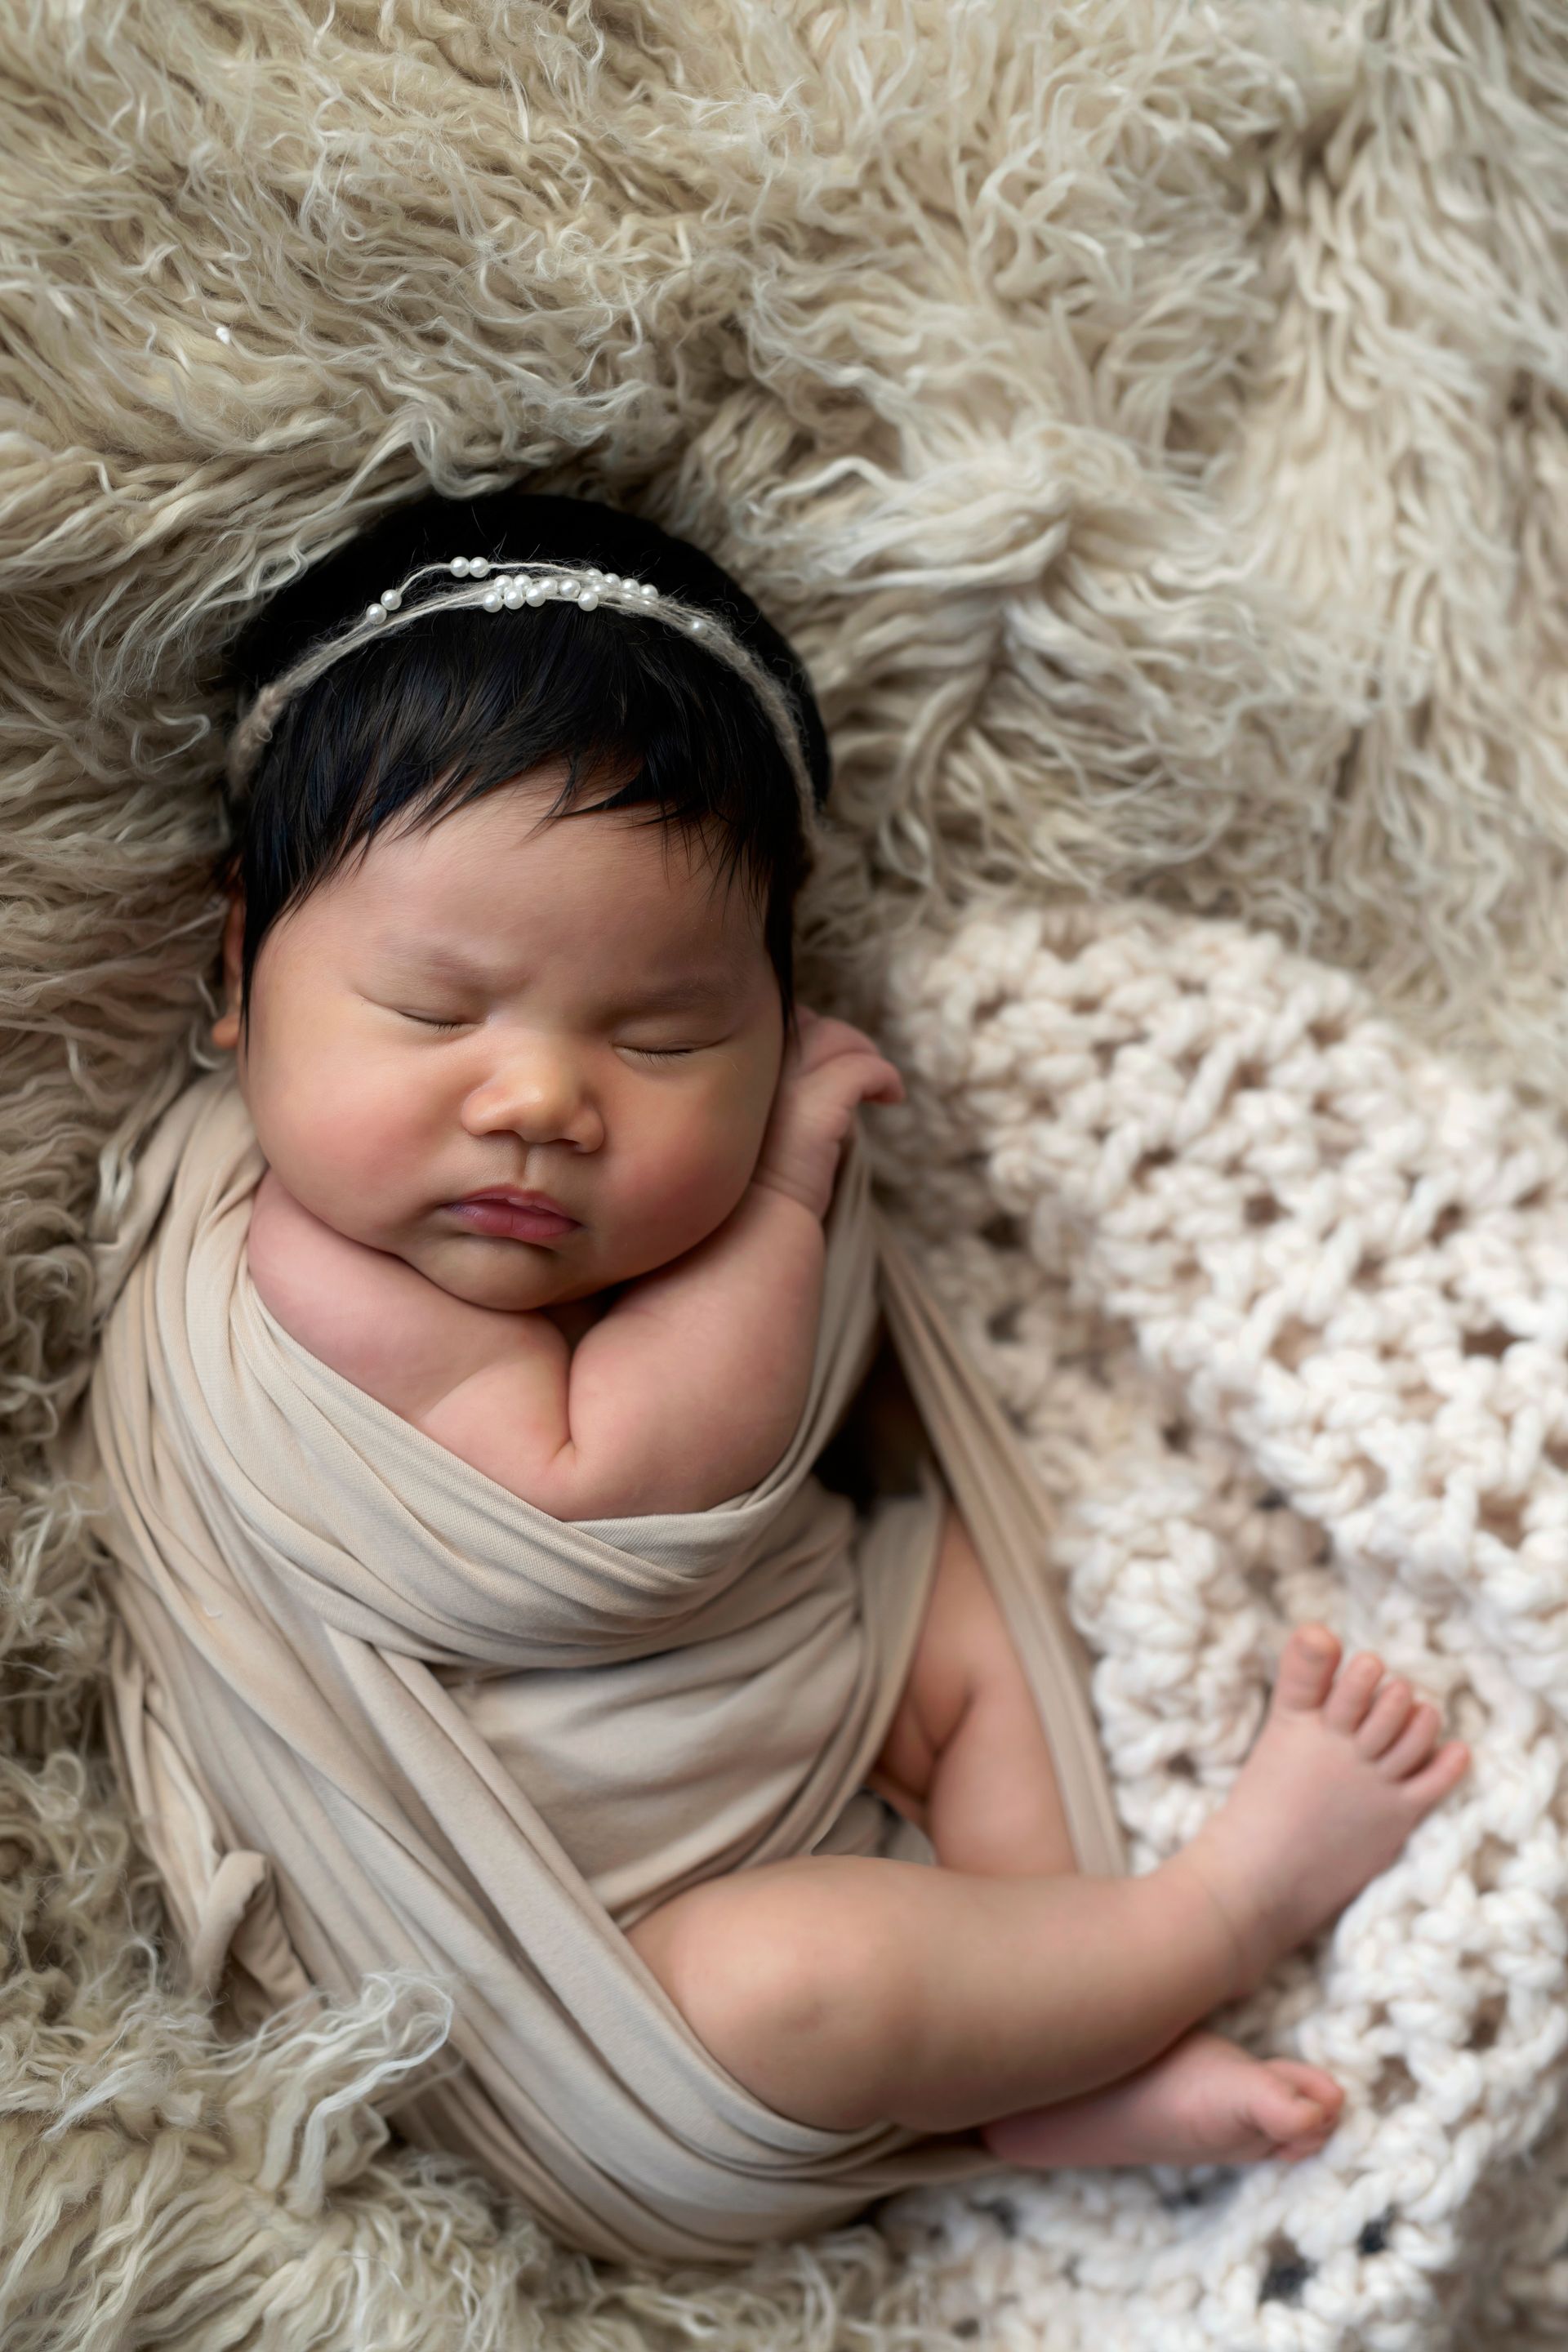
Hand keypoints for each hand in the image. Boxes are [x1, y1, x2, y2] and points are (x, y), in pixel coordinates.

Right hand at [752, 1008, 905, 1220]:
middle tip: (853, 1062)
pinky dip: (884, 1077)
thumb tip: (797, 1083)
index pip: (769, 1024)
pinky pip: (862, 1070)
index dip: (797, 1034)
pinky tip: (892, 1097)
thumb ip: (759, 1097)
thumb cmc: (740, 1188)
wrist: (743, 1230)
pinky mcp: (815, 1106)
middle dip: (830, 1037)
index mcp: (727, 1068)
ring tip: (878, 1080)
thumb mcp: (741, 1129)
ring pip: (834, 1038)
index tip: (816, 1058)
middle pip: (801, 1022)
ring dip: (862, 1050)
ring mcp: (783, 1083)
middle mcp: (750, 1066)